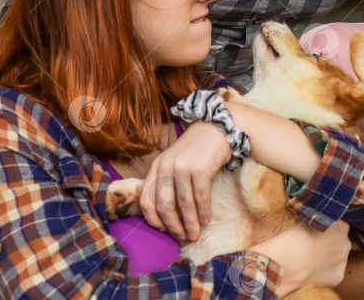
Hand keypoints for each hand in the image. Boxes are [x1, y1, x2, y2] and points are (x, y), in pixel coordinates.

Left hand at [140, 121, 230, 240]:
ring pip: (184, 204)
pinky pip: (201, 197)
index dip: (153, 219)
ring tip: (196, 233)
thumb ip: (167, 181)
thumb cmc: (196, 149)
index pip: (146, 200)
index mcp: (156, 166)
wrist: (217, 127)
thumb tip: (165, 214)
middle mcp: (166, 166)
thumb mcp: (174, 161)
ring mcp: (183, 167)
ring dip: (190, 223)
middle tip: (183, 236)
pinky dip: (204, 212)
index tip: (164, 229)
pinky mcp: (200, 168)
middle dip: (174, 226)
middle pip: (164, 205)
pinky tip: (207, 220)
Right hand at [253, 221, 351, 294]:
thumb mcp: (305, 219)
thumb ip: (314, 218)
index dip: (327, 230)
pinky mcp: (337, 277)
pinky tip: (311, 271)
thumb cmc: (294, 236)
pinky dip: (324, 274)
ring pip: (336, 259)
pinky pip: (332, 274)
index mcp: (341, 226)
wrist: (290, 260)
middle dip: (328, 245)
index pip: (338, 227)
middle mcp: (346, 243)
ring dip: (327, 259)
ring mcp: (342, 261)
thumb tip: (309, 215)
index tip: (316, 234)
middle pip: (339, 243)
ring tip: (309, 260)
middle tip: (312, 247)